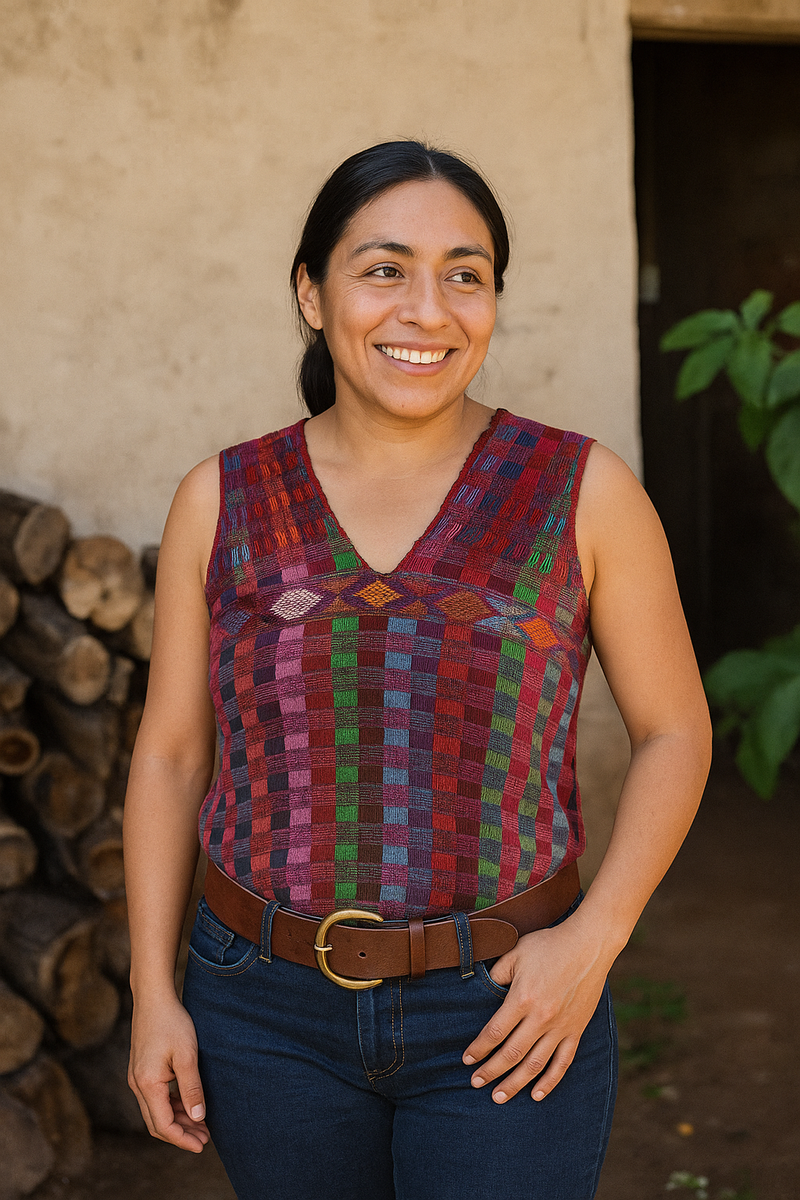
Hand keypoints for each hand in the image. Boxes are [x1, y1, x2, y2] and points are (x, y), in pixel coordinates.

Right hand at [128, 994, 209, 1151]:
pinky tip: (189, 1104)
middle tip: (205, 1138)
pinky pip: (155, 1098)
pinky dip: (172, 1106)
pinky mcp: (141, 1070)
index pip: (163, 1126)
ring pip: (156, 1111)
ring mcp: (137, 1078)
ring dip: (178, 1120)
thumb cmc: (172, 1023)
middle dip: (181, 1133)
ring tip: (201, 1124)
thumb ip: (192, 1088)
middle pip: (157, 1123)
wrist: (153, 997)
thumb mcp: (187, 1056)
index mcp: (147, 1084)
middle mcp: (137, 1085)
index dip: (182, 1139)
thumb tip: (198, 1117)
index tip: (202, 1145)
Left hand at [462, 915, 611, 1103]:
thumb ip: (498, 972)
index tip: (467, 1059)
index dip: (479, 1049)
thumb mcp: (517, 951)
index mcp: (522, 998)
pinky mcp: (576, 1030)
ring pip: (535, 1064)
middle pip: (511, 1053)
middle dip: (491, 1071)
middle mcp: (541, 1017)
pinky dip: (550, 1081)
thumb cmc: (550, 945)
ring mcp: (560, 1027)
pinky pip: (563, 1062)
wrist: (589, 945)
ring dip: (515, 1083)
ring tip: (499, 1097)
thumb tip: (482, 987)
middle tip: (475, 1083)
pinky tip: (536, 1095)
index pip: (495, 1032)